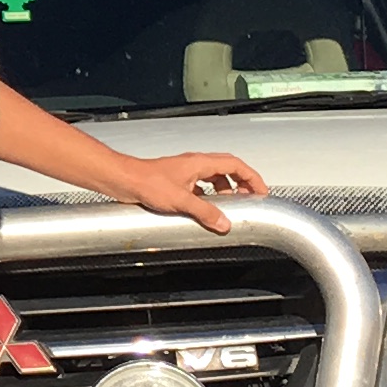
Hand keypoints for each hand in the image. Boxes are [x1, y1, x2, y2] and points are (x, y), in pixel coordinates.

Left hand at [130, 150, 267, 234]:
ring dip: (225, 190)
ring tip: (229, 206)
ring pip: (213, 178)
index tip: (261, 191)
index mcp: (200, 163)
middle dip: (242, 183)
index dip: (252, 177)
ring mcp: (185, 172)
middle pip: (227, 169)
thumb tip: (224, 223)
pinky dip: (208, 196)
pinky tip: (206, 209)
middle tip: (249, 199)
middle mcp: (194, 164)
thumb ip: (205, 212)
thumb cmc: (147, 182)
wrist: (124, 180)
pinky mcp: (176, 182)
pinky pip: (200, 187)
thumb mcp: (180, 200)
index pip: (235, 164)